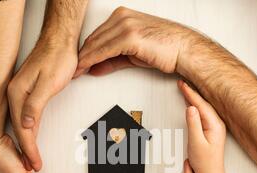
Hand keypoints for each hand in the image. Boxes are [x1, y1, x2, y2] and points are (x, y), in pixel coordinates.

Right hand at [7, 38, 77, 171]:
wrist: (60, 41)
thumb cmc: (57, 59)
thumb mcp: (49, 82)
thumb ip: (36, 104)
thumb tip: (26, 124)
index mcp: (18, 94)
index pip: (23, 129)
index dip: (29, 148)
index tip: (35, 163)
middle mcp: (16, 95)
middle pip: (20, 130)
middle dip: (26, 152)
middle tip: (33, 167)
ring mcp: (20, 94)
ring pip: (22, 126)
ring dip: (27, 145)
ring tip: (31, 161)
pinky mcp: (28, 94)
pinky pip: (27, 119)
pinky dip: (30, 133)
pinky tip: (32, 140)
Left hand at [75, 6, 196, 76]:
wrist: (184, 50)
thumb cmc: (165, 49)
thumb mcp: (132, 55)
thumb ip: (112, 60)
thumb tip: (96, 68)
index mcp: (123, 16)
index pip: (97, 35)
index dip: (86, 50)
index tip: (78, 62)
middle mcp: (123, 17)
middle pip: (94, 39)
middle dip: (82, 56)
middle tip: (72, 69)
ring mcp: (126, 25)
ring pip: (97, 44)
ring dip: (84, 60)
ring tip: (76, 71)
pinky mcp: (130, 36)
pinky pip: (105, 50)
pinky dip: (93, 60)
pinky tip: (86, 68)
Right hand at [179, 80, 225, 172]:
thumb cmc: (205, 162)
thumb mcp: (196, 142)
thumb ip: (193, 124)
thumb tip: (191, 108)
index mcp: (215, 125)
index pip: (201, 105)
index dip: (190, 94)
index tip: (183, 85)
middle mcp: (217, 124)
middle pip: (203, 103)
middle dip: (192, 92)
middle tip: (182, 83)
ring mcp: (215, 127)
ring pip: (203, 107)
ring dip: (194, 98)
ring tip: (186, 90)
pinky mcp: (211, 131)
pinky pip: (203, 113)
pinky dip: (196, 106)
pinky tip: (192, 105)